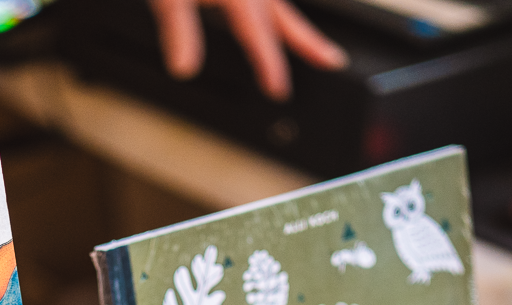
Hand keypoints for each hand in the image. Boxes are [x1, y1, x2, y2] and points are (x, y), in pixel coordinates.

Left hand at [148, 0, 345, 99]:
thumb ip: (179, 28)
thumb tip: (184, 69)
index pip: (257, 30)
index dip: (268, 62)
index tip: (278, 89)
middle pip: (283, 13)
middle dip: (307, 41)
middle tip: (332, 61)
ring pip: (277, 3)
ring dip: (297, 26)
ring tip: (319, 47)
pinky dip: (274, 10)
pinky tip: (273, 17)